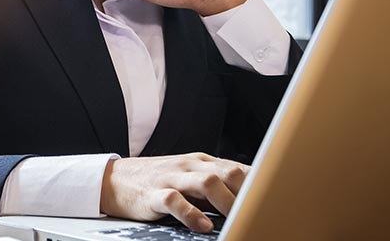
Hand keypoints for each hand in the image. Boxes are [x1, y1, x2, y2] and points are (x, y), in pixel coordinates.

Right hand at [99, 153, 249, 232]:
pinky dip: (192, 214)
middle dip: (246, 193)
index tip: (274, 202)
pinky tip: (203, 226)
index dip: (259, 184)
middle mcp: (190, 166)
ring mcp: (172, 177)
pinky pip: (175, 200)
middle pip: (227, 172)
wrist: (115, 180)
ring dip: (226, 202)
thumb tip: (249, 199)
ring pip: (206, 182)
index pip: (238, 168)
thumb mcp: (190, 177)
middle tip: (258, 213)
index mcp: (202, 162)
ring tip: (236, 219)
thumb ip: (216, 186)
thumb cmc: (158, 181)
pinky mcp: (154, 193)